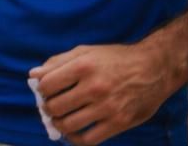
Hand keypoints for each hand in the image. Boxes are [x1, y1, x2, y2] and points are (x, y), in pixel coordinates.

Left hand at [32, 42, 174, 144]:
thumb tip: (33, 75)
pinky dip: (76, 139)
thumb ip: (57, 62)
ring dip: (58, 124)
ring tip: (59, 119)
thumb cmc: (116, 58)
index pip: (46, 85)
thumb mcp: (85, 51)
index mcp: (83, 66)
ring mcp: (107, 107)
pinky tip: (74, 132)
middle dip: (47, 108)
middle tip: (50, 106)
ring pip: (69, 124)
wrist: (154, 68)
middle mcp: (94, 87)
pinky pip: (89, 139)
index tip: (43, 91)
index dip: (40, 90)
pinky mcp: (119, 123)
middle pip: (55, 106)